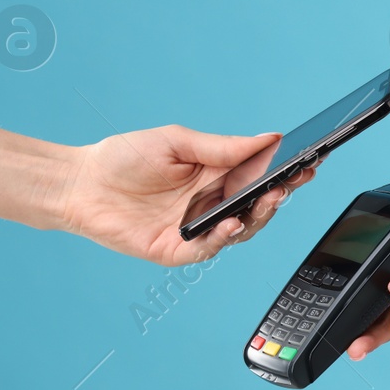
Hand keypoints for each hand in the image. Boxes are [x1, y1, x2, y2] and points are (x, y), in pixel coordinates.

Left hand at [57, 126, 316, 265]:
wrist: (80, 184)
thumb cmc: (124, 158)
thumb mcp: (178, 141)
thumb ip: (223, 146)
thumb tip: (268, 139)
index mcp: (217, 176)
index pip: (262, 176)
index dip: (286, 172)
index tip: (309, 162)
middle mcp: (212, 204)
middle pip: (259, 206)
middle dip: (282, 194)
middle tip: (295, 181)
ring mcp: (197, 229)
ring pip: (242, 230)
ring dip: (259, 216)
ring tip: (269, 199)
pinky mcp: (178, 250)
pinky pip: (209, 248)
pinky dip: (224, 237)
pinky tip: (230, 222)